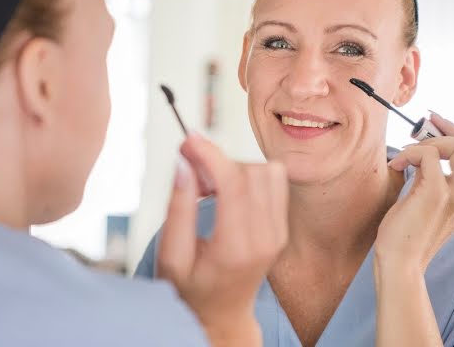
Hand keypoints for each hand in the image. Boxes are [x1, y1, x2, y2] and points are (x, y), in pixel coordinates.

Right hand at [156, 134, 288, 346]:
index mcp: (237, 248)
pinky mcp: (282, 225)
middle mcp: (266, 238)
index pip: (234, 183)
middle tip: (191, 174)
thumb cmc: (192, 288)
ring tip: (208, 186)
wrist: (222, 313)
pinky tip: (226, 190)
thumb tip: (184, 164)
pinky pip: (274, 180)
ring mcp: (278, 232)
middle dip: (218, 161)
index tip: (188, 140)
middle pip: (251, 171)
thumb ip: (178, 209)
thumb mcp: (171, 256)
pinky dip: (249, 174)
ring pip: (267, 170)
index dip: (211, 154)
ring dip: (235, 167)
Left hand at [374, 113, 453, 273]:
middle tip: (420, 129)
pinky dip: (410, 152)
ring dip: (425, 142)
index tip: (433, 125)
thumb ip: (430, 178)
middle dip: (445, 129)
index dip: (453, 135)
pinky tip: (396, 166)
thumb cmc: (405, 236)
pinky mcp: (436, 193)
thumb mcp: (423, 201)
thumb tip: (422, 154)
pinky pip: (427, 154)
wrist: (400, 263)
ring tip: (404, 156)